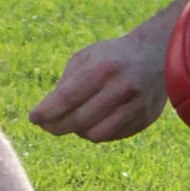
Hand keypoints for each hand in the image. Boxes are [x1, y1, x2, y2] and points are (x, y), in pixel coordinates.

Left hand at [29, 23, 169, 140]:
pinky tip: (91, 122)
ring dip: (77, 131)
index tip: (33, 118)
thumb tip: (46, 114)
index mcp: (102, 68)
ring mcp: (136, 106)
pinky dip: (97, 132)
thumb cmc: (111, 56)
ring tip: (71, 122)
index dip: (47, 112)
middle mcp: (121, 88)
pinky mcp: (145, 119)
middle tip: (46, 125)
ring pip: (95, 135)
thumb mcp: (86, 58)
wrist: (156, 54)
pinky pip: (112, 136)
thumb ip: (66, 83)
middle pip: (79, 120)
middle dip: (56, 126)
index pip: (67, 98)